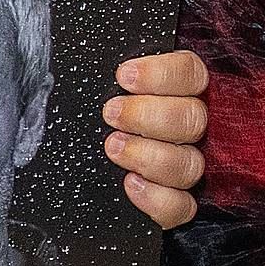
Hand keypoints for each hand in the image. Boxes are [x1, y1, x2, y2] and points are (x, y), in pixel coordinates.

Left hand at [105, 50, 208, 226]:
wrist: (71, 169)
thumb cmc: (93, 113)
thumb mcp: (100, 85)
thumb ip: (115, 73)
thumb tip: (102, 58)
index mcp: (178, 91)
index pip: (191, 73)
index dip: (161, 74)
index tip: (124, 76)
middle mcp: (188, 128)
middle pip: (193, 118)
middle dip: (148, 115)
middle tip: (112, 114)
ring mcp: (184, 166)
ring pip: (190, 164)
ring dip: (150, 155)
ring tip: (114, 147)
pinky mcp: (175, 203)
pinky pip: (182, 207)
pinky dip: (157, 197)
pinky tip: (131, 184)